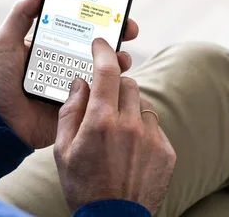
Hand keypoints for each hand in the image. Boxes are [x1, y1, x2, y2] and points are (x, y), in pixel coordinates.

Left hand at [0, 0, 138, 148]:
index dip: (97, 12)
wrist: (0, 122)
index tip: (113, 2)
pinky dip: (113, 83)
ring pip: (105, 65)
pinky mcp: (81, 101)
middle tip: (128, 27)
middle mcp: (67, 58)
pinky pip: (102, 90)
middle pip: (98, 42)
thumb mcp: (5, 41)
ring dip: (119, 57)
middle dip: (117, 32)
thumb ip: (22, 12)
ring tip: (122, 57)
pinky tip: (116, 78)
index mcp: (52, 42)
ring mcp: (75, 80)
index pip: (79, 22)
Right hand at [54, 38, 175, 213]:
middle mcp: (130, 125)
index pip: (107, 72)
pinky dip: (142, 128)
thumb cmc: (82, 185)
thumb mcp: (62, 149)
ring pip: (142, 104)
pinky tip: (130, 148)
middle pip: (128, 83)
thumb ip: (70, 110)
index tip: (100, 44)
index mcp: (101, 122)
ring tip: (116, 132)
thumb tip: (80, 83)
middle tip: (102, 100)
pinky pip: (154, 125)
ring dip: (128, 108)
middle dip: (114, 85)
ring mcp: (152, 139)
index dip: (103, 51)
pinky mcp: (166, 152)